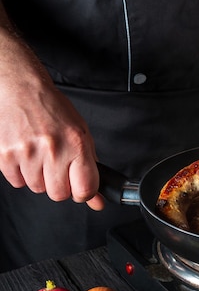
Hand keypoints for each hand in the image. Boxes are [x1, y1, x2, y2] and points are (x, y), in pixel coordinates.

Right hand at [0, 16, 103, 209]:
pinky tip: (26, 153)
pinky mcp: (6, 156)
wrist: (22, 89)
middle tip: (56, 165)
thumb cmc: (53, 110)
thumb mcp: (80, 134)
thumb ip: (90, 168)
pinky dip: (22, 172)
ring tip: (39, 153)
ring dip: (39, 176)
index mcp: (76, 144)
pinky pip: (18, 182)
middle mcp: (53, 149)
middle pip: (59, 194)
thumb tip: (97, 202)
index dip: (83, 193)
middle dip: (59, 185)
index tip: (80, 187)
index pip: (85, 189)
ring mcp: (27, 153)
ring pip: (37, 189)